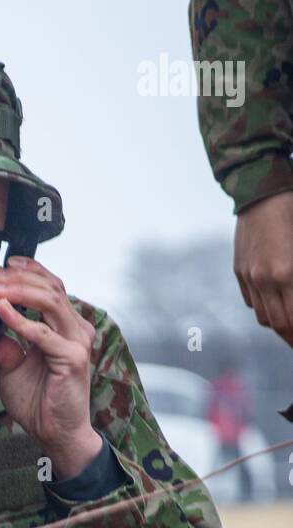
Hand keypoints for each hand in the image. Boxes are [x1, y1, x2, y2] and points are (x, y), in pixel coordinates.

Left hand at [0, 256, 99, 479]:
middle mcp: (75, 328)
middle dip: (18, 277)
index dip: (27, 270)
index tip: (1, 265)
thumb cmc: (39, 401)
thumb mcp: (12, 367)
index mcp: (64, 325)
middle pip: (50, 287)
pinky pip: (43, 333)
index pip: (50, 286)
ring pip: (50, 301)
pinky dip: (21, 320)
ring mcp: (77, 341)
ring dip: (18, 291)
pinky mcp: (73, 358)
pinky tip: (2, 312)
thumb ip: (4, 344)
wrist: (54, 433)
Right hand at [234, 191, 292, 346]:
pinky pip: (252, 301)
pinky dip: (265, 308)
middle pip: (279, 324)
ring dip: (279, 325)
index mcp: (286, 273)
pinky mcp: (240, 270)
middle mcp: (264, 279)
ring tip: (290, 327)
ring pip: (264, 316)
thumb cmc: (292, 212)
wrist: (262, 190)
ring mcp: (249, 276)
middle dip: (291, 337)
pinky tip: (276, 304)